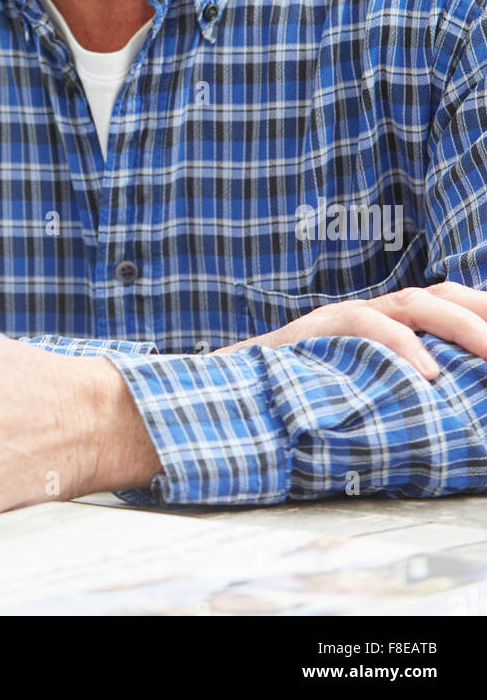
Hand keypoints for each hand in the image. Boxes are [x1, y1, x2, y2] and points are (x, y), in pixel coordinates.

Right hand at [216, 281, 486, 378]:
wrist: (238, 392)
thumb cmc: (305, 397)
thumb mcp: (367, 391)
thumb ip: (403, 390)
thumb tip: (449, 404)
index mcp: (392, 324)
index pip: (448, 303)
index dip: (482, 310)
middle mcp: (376, 312)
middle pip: (443, 295)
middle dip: (484, 313)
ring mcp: (349, 316)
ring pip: (415, 302)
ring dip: (460, 325)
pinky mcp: (321, 328)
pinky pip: (366, 323)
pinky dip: (401, 344)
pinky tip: (427, 371)